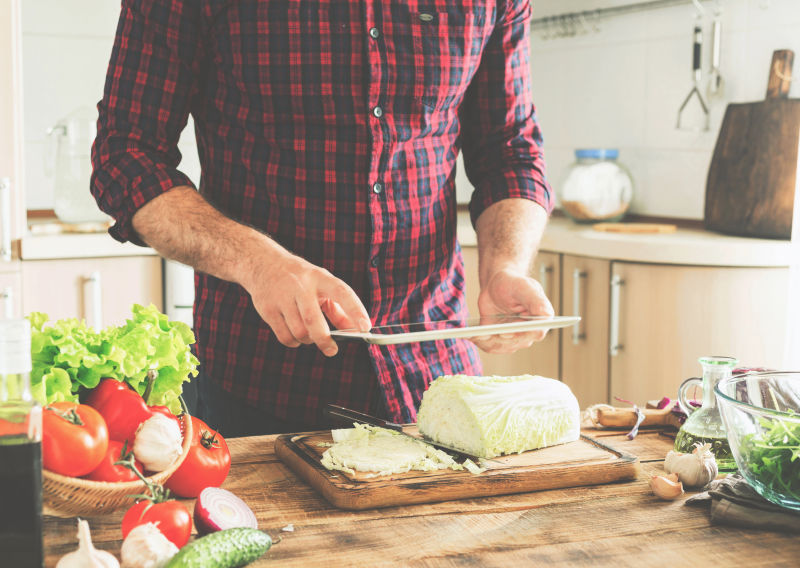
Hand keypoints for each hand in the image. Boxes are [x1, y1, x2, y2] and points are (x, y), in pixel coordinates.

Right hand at [244, 251, 370, 356]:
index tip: (366, 328)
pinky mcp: (267, 309)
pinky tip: (295, 335)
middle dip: (324, 339)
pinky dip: (294, 342)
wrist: (264, 263)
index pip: (342, 292)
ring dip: (308, 340)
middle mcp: (300, 286)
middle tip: (332, 350)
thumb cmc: (301, 278)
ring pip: (299, 332)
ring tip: (309, 335)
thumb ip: (338, 308)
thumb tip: (354, 330)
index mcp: (319, 277)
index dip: (356, 310)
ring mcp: (281, 297)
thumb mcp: (321, 285)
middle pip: (313, 320)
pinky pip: (285, 337)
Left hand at [472, 267, 553, 353]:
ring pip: (502, 347)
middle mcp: (529, 333)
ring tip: (477, 334)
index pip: (536, 332)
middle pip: (516, 342)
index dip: (522, 334)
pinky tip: (473, 335)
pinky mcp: (500, 341)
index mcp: (541, 319)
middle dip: (501, 338)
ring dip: (488, 341)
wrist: (496, 286)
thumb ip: (538, 301)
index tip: (507, 332)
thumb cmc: (513, 284)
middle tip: (487, 333)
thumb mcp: (526, 288)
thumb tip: (546, 316)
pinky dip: (481, 341)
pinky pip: (490, 346)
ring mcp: (514, 339)